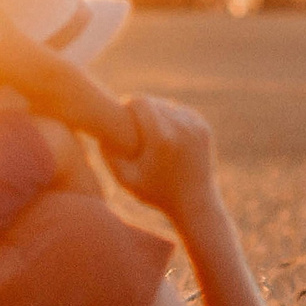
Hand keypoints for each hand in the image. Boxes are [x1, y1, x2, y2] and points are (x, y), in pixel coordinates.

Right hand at [105, 95, 216, 214]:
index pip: (140, 102)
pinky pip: (180, 112)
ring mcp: (195, 126)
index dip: (127, 105)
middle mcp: (181, 127)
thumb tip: (101, 132)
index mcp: (161, 138)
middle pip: (153, 101)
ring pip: (167, 105)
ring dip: (155, 113)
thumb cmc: (156, 194)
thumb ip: (108, 155)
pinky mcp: (204, 127)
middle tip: (131, 125)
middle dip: (141, 110)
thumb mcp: (126, 180)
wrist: (195, 203)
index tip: (120, 116)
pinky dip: (170, 119)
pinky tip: (163, 134)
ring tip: (146, 130)